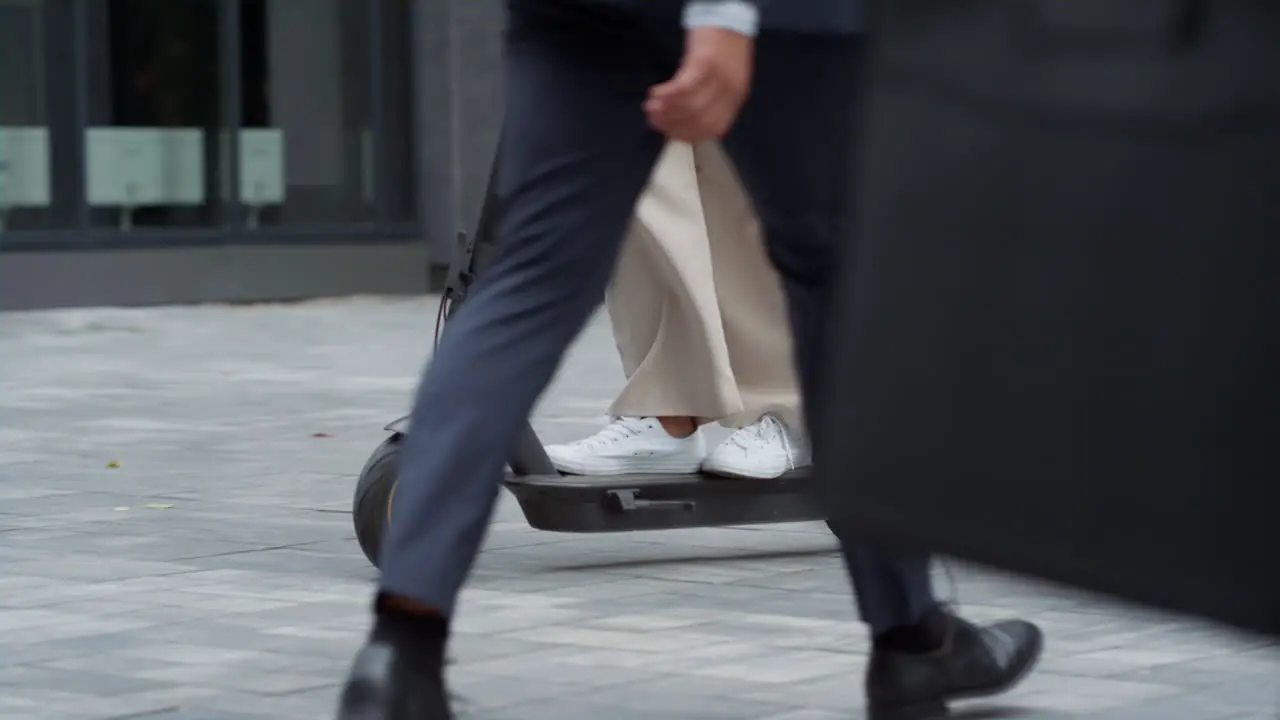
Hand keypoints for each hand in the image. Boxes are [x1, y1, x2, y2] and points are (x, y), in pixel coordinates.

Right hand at [645, 26, 753, 141]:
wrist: (728, 16)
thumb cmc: (724, 47)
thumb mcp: (726, 79)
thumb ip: (713, 99)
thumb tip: (685, 119)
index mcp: (736, 99)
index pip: (712, 129)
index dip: (687, 134)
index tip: (668, 133)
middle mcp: (729, 92)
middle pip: (698, 120)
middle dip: (672, 124)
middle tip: (653, 120)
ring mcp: (718, 78)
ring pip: (689, 107)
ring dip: (666, 110)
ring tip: (650, 107)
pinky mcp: (705, 63)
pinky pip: (683, 88)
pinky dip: (666, 94)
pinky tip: (655, 92)